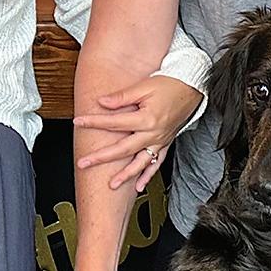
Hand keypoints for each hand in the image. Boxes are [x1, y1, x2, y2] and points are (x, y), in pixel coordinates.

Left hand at [75, 75, 202, 190]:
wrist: (191, 88)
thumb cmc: (168, 84)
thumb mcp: (143, 86)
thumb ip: (122, 97)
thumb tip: (102, 102)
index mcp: (146, 119)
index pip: (114, 123)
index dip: (94, 122)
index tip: (78, 122)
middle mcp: (153, 133)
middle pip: (123, 149)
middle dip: (102, 157)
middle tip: (83, 163)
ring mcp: (160, 141)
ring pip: (141, 162)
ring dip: (125, 175)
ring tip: (111, 185)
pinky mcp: (165, 143)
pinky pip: (156, 163)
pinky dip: (147, 175)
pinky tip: (138, 185)